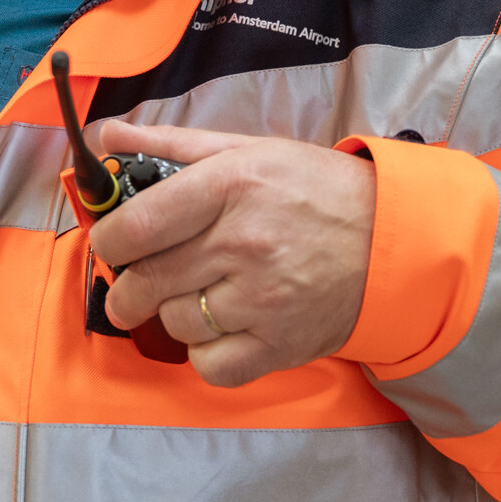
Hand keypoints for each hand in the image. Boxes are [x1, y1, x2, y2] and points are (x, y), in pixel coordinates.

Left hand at [88, 120, 375, 387]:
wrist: (394, 239)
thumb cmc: (316, 189)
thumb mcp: (248, 150)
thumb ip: (170, 146)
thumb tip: (106, 135)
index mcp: (232, 186)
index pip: (138, 224)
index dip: (108, 239)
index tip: (110, 243)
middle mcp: (245, 244)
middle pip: (148, 280)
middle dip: (127, 285)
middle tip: (134, 280)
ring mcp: (264, 300)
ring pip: (174, 322)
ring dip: (171, 312)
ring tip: (194, 293)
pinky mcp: (281, 346)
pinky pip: (210, 366)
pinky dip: (203, 352)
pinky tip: (217, 328)